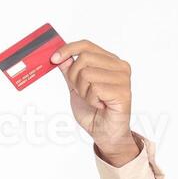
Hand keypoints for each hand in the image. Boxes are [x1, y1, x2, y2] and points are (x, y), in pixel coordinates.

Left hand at [49, 39, 139, 163]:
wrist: (104, 133)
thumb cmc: (94, 112)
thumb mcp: (75, 87)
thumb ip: (69, 71)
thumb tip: (60, 56)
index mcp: (110, 61)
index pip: (86, 45)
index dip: (68, 49)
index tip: (54, 58)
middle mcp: (119, 66)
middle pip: (84, 58)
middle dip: (74, 77)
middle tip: (82, 92)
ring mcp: (123, 78)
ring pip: (87, 73)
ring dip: (83, 91)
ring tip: (94, 100)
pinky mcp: (123, 92)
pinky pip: (95, 88)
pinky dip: (91, 100)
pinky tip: (100, 105)